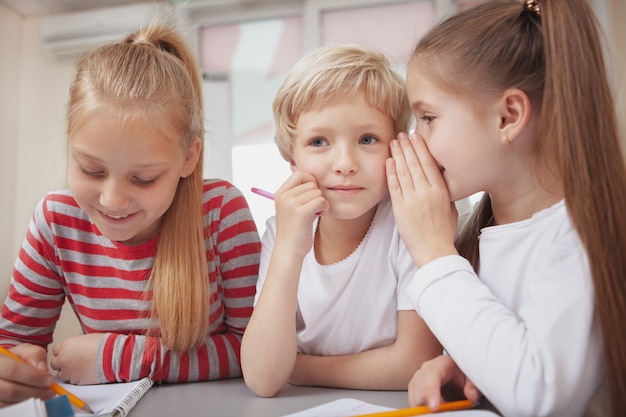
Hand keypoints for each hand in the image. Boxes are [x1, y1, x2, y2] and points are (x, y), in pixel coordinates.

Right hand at [0, 344, 53, 407]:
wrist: (3, 368)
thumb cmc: (14, 360)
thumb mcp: (25, 351)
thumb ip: (36, 355)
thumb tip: (43, 371)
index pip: (12, 370)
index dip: (33, 377)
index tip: (48, 380)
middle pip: (11, 390)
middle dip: (35, 391)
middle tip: (48, 389)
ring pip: (10, 402)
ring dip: (31, 398)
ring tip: (43, 393)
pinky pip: (10, 408)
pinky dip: (24, 404)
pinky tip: (33, 397)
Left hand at [51, 333, 103, 384]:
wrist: (111, 356)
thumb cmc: (103, 345)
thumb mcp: (85, 339)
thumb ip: (75, 345)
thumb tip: (75, 348)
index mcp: (65, 346)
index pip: (55, 350)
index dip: (63, 352)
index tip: (68, 353)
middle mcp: (63, 359)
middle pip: (55, 363)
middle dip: (62, 363)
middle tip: (73, 362)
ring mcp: (68, 371)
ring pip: (61, 374)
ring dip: (68, 372)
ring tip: (80, 369)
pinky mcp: (75, 381)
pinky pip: (71, 381)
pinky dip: (75, 378)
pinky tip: (84, 373)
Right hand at [274, 170, 328, 257]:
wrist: (288, 250)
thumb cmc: (294, 229)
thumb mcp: (290, 207)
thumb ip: (298, 193)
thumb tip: (314, 179)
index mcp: (280, 193)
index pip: (300, 173)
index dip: (310, 181)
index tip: (311, 195)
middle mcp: (284, 196)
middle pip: (311, 183)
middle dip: (316, 195)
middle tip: (313, 208)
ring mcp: (291, 203)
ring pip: (318, 192)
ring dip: (322, 203)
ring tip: (315, 214)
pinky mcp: (301, 212)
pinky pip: (322, 201)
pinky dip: (325, 208)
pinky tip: (319, 216)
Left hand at [386, 133, 457, 266]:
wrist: (434, 251)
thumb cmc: (444, 232)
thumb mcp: (451, 208)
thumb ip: (445, 192)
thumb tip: (441, 179)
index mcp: (441, 191)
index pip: (429, 163)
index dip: (421, 148)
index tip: (416, 136)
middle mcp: (426, 192)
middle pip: (415, 164)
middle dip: (407, 147)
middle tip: (402, 134)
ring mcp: (412, 200)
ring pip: (403, 172)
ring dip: (398, 155)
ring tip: (394, 143)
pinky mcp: (400, 208)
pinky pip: (394, 186)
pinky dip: (391, 172)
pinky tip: (389, 161)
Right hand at [408, 355, 480, 409]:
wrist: (456, 374)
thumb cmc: (461, 374)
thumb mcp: (472, 377)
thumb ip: (473, 386)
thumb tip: (471, 395)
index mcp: (440, 364)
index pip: (431, 376)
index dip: (431, 392)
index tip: (434, 407)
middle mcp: (425, 371)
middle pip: (420, 389)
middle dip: (428, 404)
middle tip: (443, 413)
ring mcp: (418, 380)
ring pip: (415, 398)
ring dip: (426, 408)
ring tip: (443, 410)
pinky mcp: (415, 391)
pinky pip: (414, 403)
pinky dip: (423, 409)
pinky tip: (435, 410)